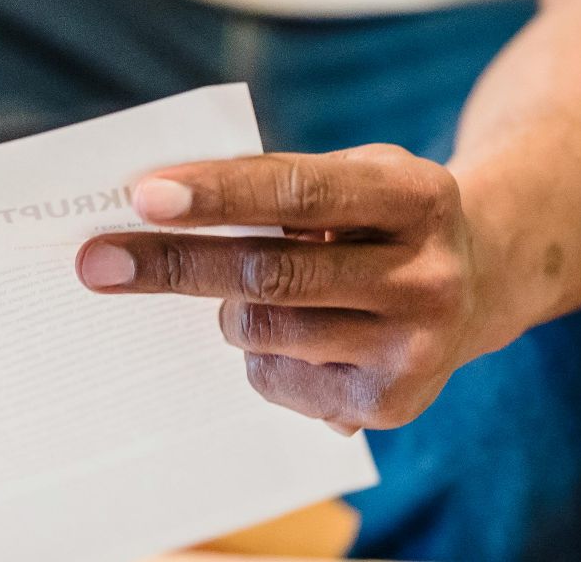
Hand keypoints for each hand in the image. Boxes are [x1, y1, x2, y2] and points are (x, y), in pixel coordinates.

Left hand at [75, 145, 524, 432]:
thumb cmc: (383, 217)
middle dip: (175, 263)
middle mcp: (428, 275)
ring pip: (265, 329)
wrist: (481, 282)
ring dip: (227, 309)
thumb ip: (283, 186)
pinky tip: (292, 334)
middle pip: (271, 271)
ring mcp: (416, 346)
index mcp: (419, 195)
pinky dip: (258, 354)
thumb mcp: (358, 176)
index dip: (217, 193)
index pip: (300, 191)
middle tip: (98, 259)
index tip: (143, 194)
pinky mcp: (392, 405)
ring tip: (239, 292)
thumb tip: (158, 213)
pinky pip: (278, 379)